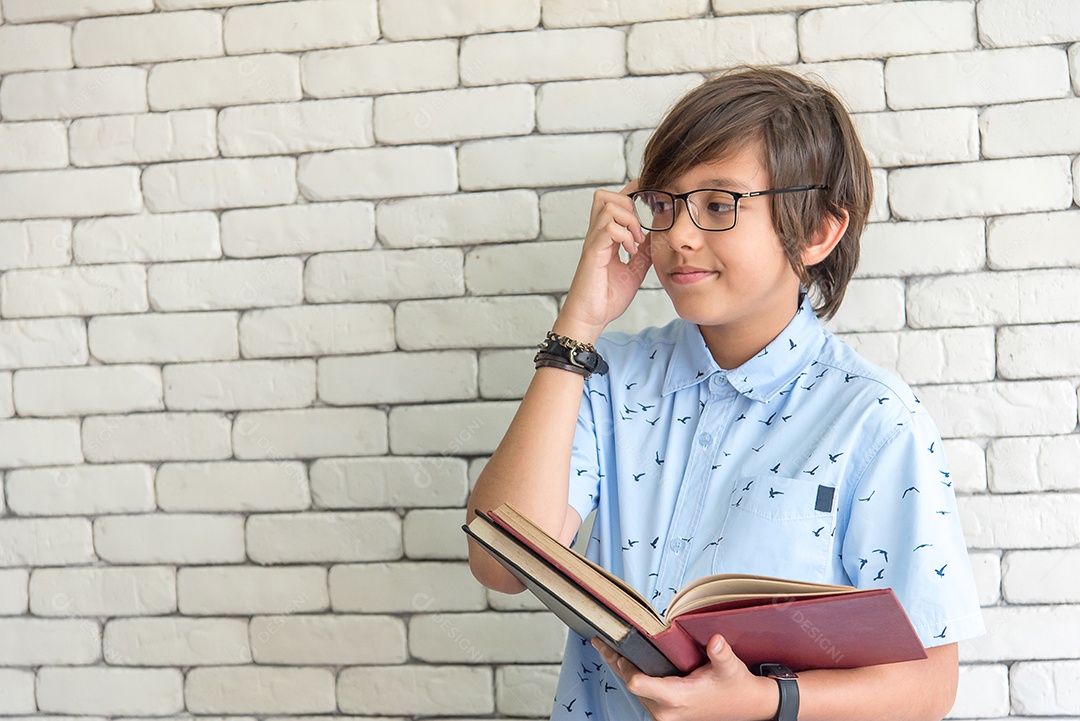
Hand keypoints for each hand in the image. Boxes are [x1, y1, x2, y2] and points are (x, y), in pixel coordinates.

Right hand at [554, 179, 652, 343]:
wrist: (591, 318)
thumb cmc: (606, 298)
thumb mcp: (633, 271)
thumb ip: (644, 253)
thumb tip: (657, 237)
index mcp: (605, 238)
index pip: (612, 203)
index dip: (629, 193)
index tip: (647, 198)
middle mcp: (597, 236)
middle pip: (603, 196)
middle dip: (627, 203)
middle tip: (639, 228)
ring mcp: (594, 243)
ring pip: (607, 207)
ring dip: (628, 220)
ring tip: (636, 241)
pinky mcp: (593, 253)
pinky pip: (608, 228)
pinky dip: (624, 235)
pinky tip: (630, 251)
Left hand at [591, 635, 777, 720]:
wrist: (745, 706)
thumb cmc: (735, 686)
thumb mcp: (730, 667)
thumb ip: (721, 654)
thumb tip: (715, 642)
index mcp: (677, 698)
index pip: (637, 684)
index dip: (626, 665)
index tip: (620, 647)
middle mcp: (666, 711)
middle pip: (630, 686)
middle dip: (617, 663)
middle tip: (602, 640)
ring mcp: (665, 714)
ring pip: (634, 691)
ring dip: (623, 670)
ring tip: (609, 647)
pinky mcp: (666, 713)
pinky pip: (642, 694)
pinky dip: (633, 677)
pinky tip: (627, 661)